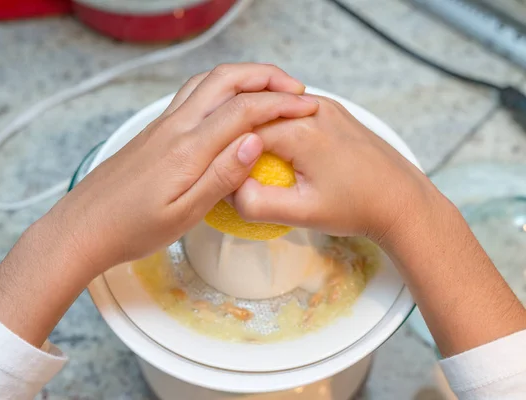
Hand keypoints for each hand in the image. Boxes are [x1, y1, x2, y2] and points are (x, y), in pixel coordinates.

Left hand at [0, 63, 317, 346]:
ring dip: (240, 77)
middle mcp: (174, 127)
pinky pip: (191, 95)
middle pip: (224, 80)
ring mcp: (161, 126)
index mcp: (188, 148)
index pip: (244, 110)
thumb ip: (222, 175)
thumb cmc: (132, 228)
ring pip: (205, 82)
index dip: (281, 104)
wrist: (83, 228)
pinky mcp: (154, 132)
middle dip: (265, 76)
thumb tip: (255, 139)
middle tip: (294, 87)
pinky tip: (225, 104)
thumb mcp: (185, 213)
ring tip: (266, 88)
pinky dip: (218, 88)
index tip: (308, 105)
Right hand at [231, 95, 435, 243]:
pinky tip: (275, 149)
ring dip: (255, 128)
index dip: (223, 151)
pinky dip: (276, 125)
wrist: (402, 200)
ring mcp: (325, 106)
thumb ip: (256, 203)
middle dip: (236, 137)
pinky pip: (292, 110)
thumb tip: (226, 189)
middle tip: (227, 164)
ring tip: (246, 156)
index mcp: (300, 131)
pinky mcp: (333, 111)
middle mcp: (312, 108)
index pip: (240, 129)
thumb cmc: (356, 208)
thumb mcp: (301, 214)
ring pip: (273, 108)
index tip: (218, 172)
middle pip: (255, 113)